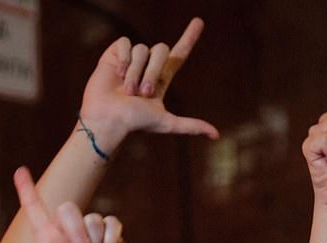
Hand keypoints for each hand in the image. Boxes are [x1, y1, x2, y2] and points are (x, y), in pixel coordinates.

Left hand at [0, 168, 139, 242]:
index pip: (35, 211)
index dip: (27, 191)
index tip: (19, 171)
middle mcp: (67, 234)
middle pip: (68, 210)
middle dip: (78, 234)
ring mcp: (90, 232)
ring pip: (91, 219)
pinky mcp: (110, 233)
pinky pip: (111, 222)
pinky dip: (112, 242)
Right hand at [79, 18, 217, 152]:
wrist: (109, 119)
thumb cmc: (135, 123)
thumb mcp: (167, 123)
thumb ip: (191, 125)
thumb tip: (216, 135)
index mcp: (161, 79)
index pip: (179, 55)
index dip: (189, 38)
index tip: (199, 22)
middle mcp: (147, 66)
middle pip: (162, 50)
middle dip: (153, 72)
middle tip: (142, 93)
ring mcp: (131, 59)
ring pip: (142, 49)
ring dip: (136, 72)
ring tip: (127, 91)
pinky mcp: (116, 53)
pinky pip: (126, 43)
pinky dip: (124, 59)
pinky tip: (117, 74)